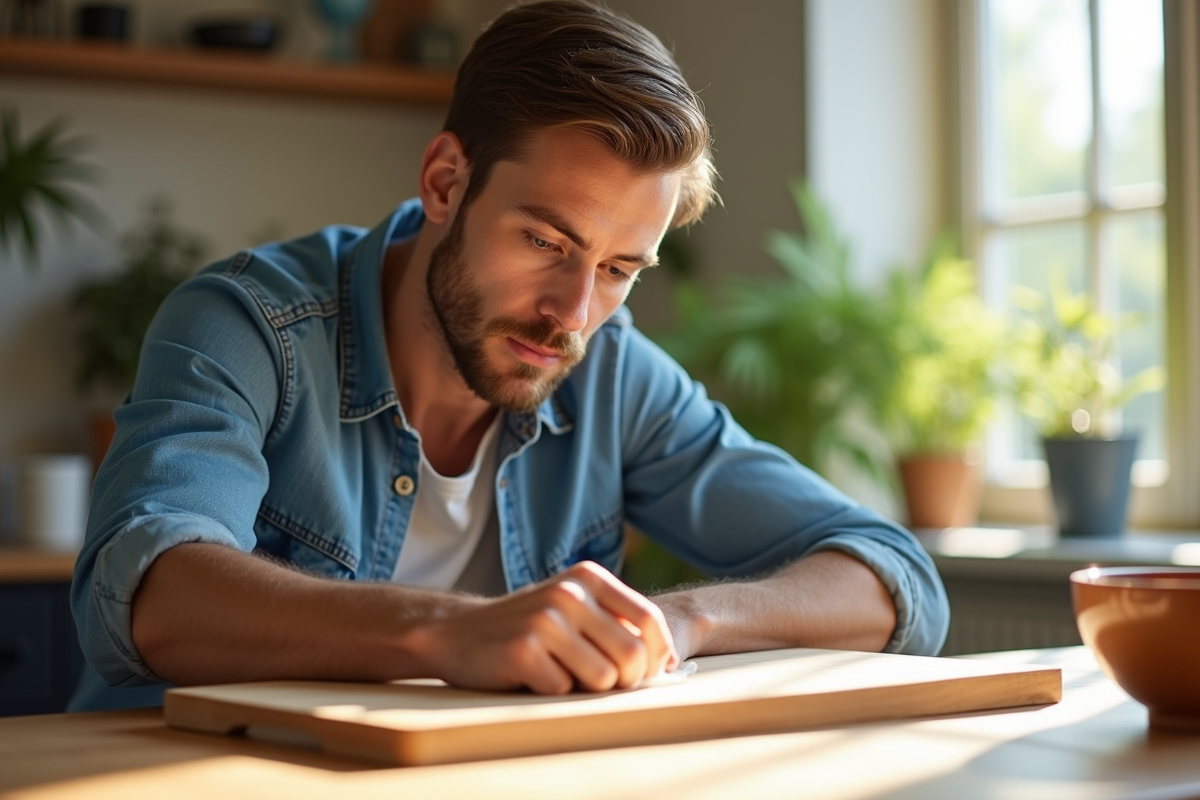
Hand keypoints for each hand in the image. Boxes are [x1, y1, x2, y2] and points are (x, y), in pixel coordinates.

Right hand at [406, 562, 676, 693]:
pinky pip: (563, 691)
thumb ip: (615, 622)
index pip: (651, 620)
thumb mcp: (573, 607)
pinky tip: (531, 676)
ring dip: (587, 690)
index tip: (646, 674)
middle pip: (633, 656)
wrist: (456, 631)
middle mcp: (571, 593)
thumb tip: (668, 661)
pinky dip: (552, 693)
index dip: (657, 656)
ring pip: (603, 679)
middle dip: (626, 681)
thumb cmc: (527, 627)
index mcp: (589, 578)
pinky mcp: (523, 649)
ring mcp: (546, 620)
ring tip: (562, 674)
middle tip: (603, 684)